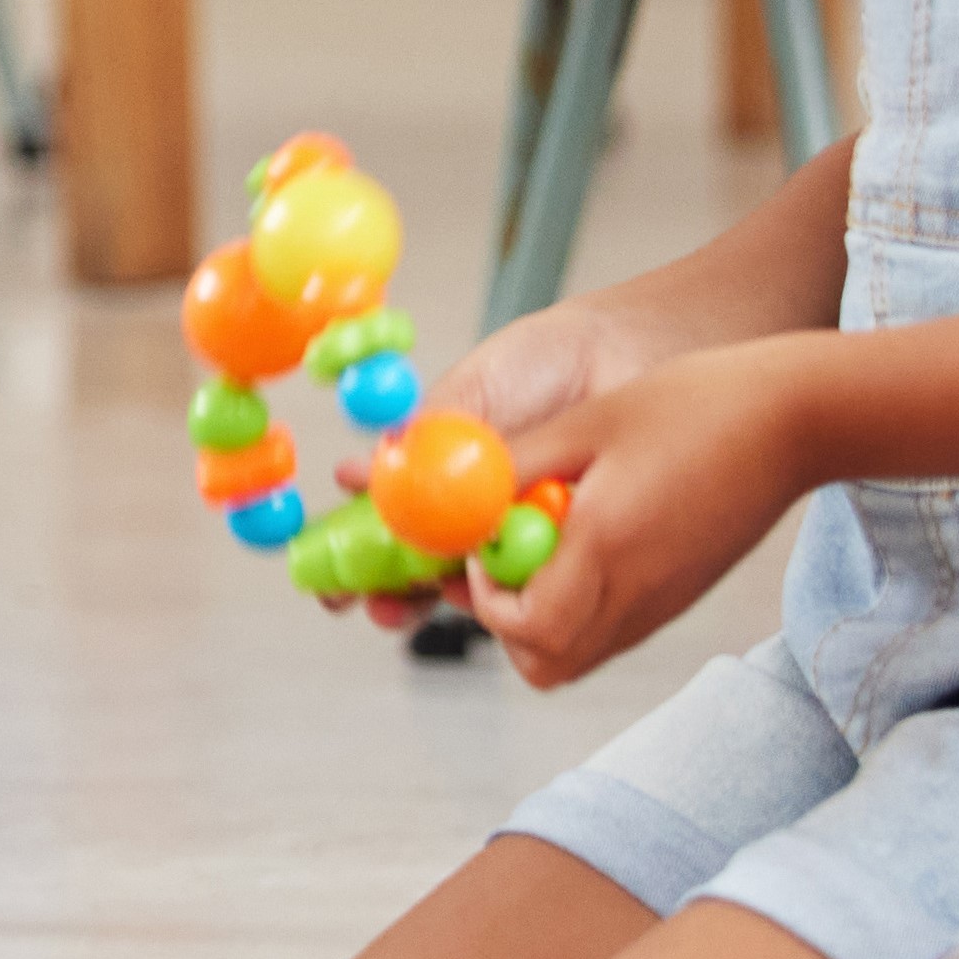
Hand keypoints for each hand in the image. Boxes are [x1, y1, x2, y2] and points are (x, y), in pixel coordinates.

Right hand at [347, 300, 648, 637]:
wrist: (624, 354)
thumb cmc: (542, 364)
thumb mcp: (469, 395)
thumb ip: (421, 442)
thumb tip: (355, 479)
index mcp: (431, 477)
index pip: (380, 531)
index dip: (353, 563)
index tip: (334, 585)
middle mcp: (468, 515)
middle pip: (416, 574)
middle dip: (393, 599)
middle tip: (385, 604)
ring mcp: (514, 538)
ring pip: (472, 588)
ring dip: (450, 600)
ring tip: (441, 591)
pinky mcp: (562, 551)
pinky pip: (532, 583)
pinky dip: (517, 587)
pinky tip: (508, 577)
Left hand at [462, 339, 818, 686]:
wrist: (792, 421)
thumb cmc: (691, 404)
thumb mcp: (587, 421)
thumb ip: (517, 463)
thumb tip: (455, 494)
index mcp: (608, 547)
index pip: (526, 626)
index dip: (487, 597)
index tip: (484, 545)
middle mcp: (636, 593)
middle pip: (546, 665)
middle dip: (506, 624)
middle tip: (506, 557)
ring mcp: (663, 605)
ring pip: (577, 657)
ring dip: (542, 620)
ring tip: (548, 544)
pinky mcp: (678, 600)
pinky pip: (611, 631)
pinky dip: (581, 609)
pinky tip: (589, 543)